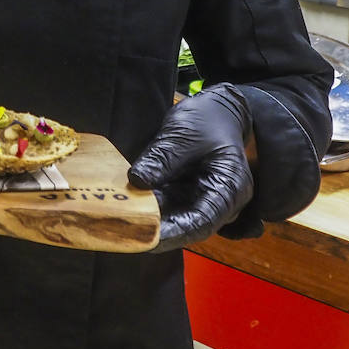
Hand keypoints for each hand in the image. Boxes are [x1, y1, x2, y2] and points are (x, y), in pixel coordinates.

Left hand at [130, 84, 254, 251]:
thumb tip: (137, 180)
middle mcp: (220, 202)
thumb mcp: (183, 133)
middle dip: (157, 231)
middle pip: (188, 226)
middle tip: (124, 233)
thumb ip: (162, 158)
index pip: (203, 221)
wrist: (216, 111)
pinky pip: (167, 209)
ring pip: (175, 220)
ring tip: (119, 226)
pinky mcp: (186, 197)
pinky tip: (124, 211)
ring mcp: (202, 200)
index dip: (174, 233)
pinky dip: (148, 210)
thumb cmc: (208, 119)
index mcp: (229, 188)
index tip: (147, 238)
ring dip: (149, 223)